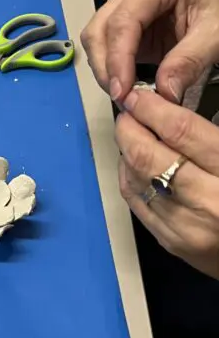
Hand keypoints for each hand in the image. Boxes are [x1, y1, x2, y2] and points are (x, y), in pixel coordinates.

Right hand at [81, 0, 218, 103]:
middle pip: (100, 29)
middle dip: (106, 67)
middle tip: (122, 98)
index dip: (118, 58)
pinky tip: (125, 86)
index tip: (123, 90)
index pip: (124, 20)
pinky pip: (102, 49)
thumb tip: (164, 90)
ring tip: (124, 95)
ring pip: (94, 40)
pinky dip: (108, 70)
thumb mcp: (215, 35)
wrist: (216, 16)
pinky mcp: (118, 26)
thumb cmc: (217, 16)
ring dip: (103, 70)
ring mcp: (121, 6)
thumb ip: (190, 61)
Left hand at [117, 88, 218, 278]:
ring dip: (126, 150)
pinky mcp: (172, 243)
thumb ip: (213, 136)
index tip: (139, 95)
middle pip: (147, 156)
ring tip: (132, 133)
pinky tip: (135, 163)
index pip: (180, 131)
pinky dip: (130, 176)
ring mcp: (185, 228)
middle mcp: (206, 202)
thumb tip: (171, 110)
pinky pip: (136, 202)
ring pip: (135, 179)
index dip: (152, 108)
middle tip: (129, 110)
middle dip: (129, 127)